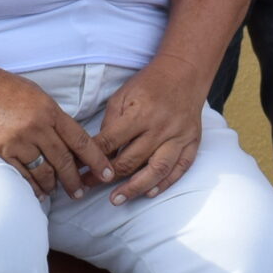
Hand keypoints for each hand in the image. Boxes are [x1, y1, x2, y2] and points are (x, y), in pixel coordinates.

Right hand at [0, 63, 116, 199]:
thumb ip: (53, 117)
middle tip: (80, 193)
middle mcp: (38, 127)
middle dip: (75, 181)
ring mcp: (19, 141)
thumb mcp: (36, 95)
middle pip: (64, 161)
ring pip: (45, 172)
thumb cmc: (2, 87)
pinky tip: (38, 193)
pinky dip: (32, 187)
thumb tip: (68, 139)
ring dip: (53, 186)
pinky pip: (23, 175)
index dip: (97, 160)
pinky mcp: (2, 151)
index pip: (81, 141)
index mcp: (50, 111)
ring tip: (57, 193)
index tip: (107, 173)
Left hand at [93, 64, 208, 202]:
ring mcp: (179, 137)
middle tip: (90, 186)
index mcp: (140, 113)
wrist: (185, 74)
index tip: (79, 170)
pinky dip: (164, 183)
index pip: (112, 141)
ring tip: (117, 199)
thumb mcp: (122, 95)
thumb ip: (111, 123)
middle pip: (132, 160)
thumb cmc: (149, 84)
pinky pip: (180, 169)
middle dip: (108, 177)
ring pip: (157, 170)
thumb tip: (98, 151)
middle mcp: (161, 127)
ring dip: (135, 188)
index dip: (93, 158)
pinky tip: (149, 193)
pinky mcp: (192, 143)